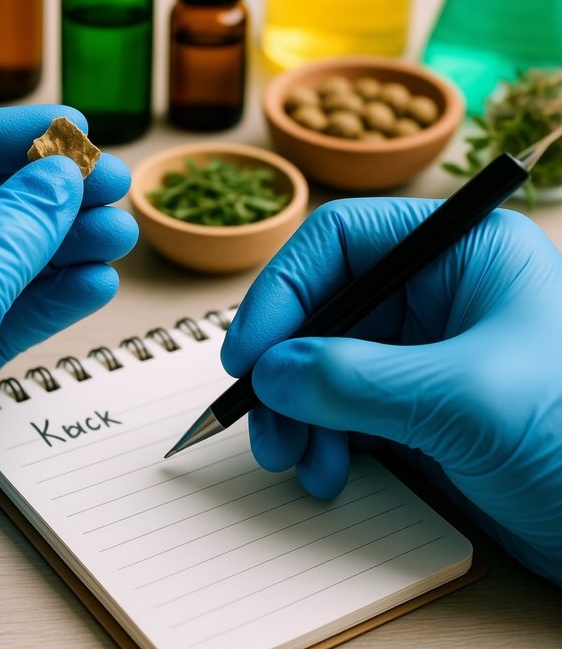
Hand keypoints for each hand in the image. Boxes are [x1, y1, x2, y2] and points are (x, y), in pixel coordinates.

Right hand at [221, 198, 561, 585]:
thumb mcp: (467, 401)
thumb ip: (355, 380)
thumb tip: (268, 374)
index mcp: (460, 252)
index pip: (339, 241)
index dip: (281, 290)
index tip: (247, 354)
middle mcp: (435, 292)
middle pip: (321, 307)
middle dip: (284, 368)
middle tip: (262, 422)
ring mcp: (421, 351)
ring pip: (321, 362)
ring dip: (294, 411)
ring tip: (292, 459)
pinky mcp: (414, 404)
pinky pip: (340, 407)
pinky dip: (319, 438)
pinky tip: (325, 472)